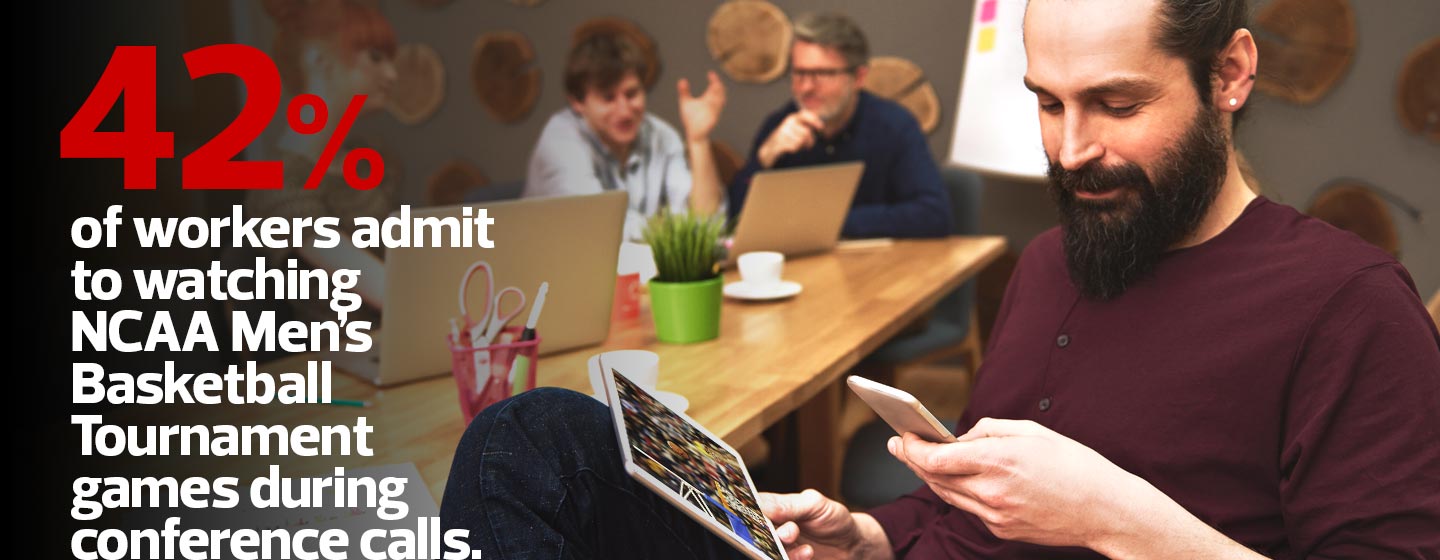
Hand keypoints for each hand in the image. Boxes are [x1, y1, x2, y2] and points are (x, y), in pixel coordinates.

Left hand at [678, 71, 725, 142]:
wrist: (693, 134)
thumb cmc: (691, 118)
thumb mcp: (686, 103)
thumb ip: (684, 92)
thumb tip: (681, 80)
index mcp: (708, 99)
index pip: (714, 87)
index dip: (714, 80)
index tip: (711, 73)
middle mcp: (712, 105)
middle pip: (720, 93)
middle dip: (718, 86)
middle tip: (714, 80)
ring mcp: (713, 113)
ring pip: (719, 102)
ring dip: (719, 95)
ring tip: (715, 86)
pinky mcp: (712, 121)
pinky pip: (715, 113)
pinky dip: (715, 107)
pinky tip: (711, 101)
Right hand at [757, 110, 823, 167]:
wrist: (769, 150)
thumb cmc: (787, 140)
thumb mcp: (795, 130)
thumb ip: (806, 126)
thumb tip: (821, 126)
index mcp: (792, 118)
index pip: (804, 114)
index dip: (814, 120)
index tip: (821, 127)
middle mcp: (787, 123)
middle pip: (806, 132)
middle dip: (810, 141)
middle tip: (807, 146)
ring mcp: (782, 132)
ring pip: (801, 141)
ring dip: (801, 147)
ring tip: (796, 147)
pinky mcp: (778, 142)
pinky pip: (793, 147)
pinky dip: (794, 150)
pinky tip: (790, 150)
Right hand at [759, 490, 890, 559]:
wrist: (852, 546)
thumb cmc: (834, 520)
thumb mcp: (815, 504)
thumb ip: (788, 504)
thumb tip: (762, 503)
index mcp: (778, 508)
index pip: (755, 507)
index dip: (752, 510)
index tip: (759, 513)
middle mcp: (776, 528)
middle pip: (757, 530)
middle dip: (768, 530)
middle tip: (787, 529)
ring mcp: (781, 546)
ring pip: (767, 549)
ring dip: (781, 544)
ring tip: (796, 536)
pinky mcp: (789, 559)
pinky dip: (793, 557)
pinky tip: (807, 551)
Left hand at [888, 418, 1161, 550]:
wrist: (1105, 509)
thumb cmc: (1073, 463)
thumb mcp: (1031, 431)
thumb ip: (989, 429)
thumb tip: (960, 437)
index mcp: (998, 460)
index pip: (936, 458)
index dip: (912, 447)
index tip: (902, 435)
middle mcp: (992, 491)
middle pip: (934, 478)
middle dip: (912, 459)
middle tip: (898, 445)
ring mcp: (995, 515)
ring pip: (947, 495)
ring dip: (929, 476)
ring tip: (917, 459)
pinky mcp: (1001, 529)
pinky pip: (968, 507)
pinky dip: (956, 491)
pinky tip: (951, 478)